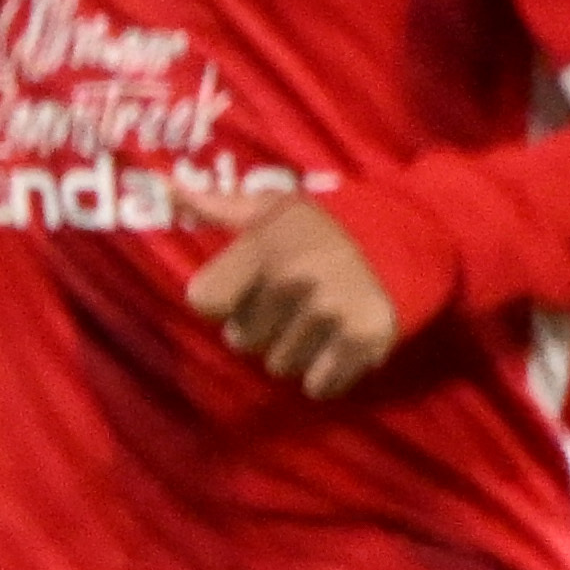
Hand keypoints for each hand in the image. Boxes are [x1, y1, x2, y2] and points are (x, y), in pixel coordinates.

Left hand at [174, 176, 401, 397]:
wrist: (409, 238)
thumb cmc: (323, 227)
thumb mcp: (270, 208)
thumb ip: (214, 205)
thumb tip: (160, 183)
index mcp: (264, 247)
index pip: (203, 302)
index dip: (222, 299)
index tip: (247, 286)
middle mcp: (294, 279)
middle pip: (240, 340)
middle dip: (261, 326)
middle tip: (292, 302)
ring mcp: (330, 311)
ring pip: (278, 365)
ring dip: (294, 350)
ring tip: (317, 319)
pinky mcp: (364, 339)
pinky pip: (319, 385)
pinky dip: (327, 374)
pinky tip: (338, 345)